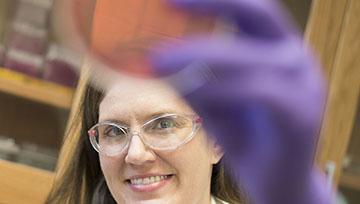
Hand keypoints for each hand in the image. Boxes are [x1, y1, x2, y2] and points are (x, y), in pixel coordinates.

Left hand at [150, 0, 331, 202]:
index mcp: (276, 50)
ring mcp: (305, 84)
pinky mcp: (303, 115)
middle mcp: (296, 58)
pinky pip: (257, 90)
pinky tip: (187, 87)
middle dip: (213, 5)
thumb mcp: (214, 101)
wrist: (277, 183)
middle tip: (167, 5)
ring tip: (158, 60)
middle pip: (259, 14)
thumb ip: (195, 78)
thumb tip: (160, 57)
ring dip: (201, 56)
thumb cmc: (246, 138)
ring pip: (250, 57)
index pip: (248, 9)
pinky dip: (218, 87)